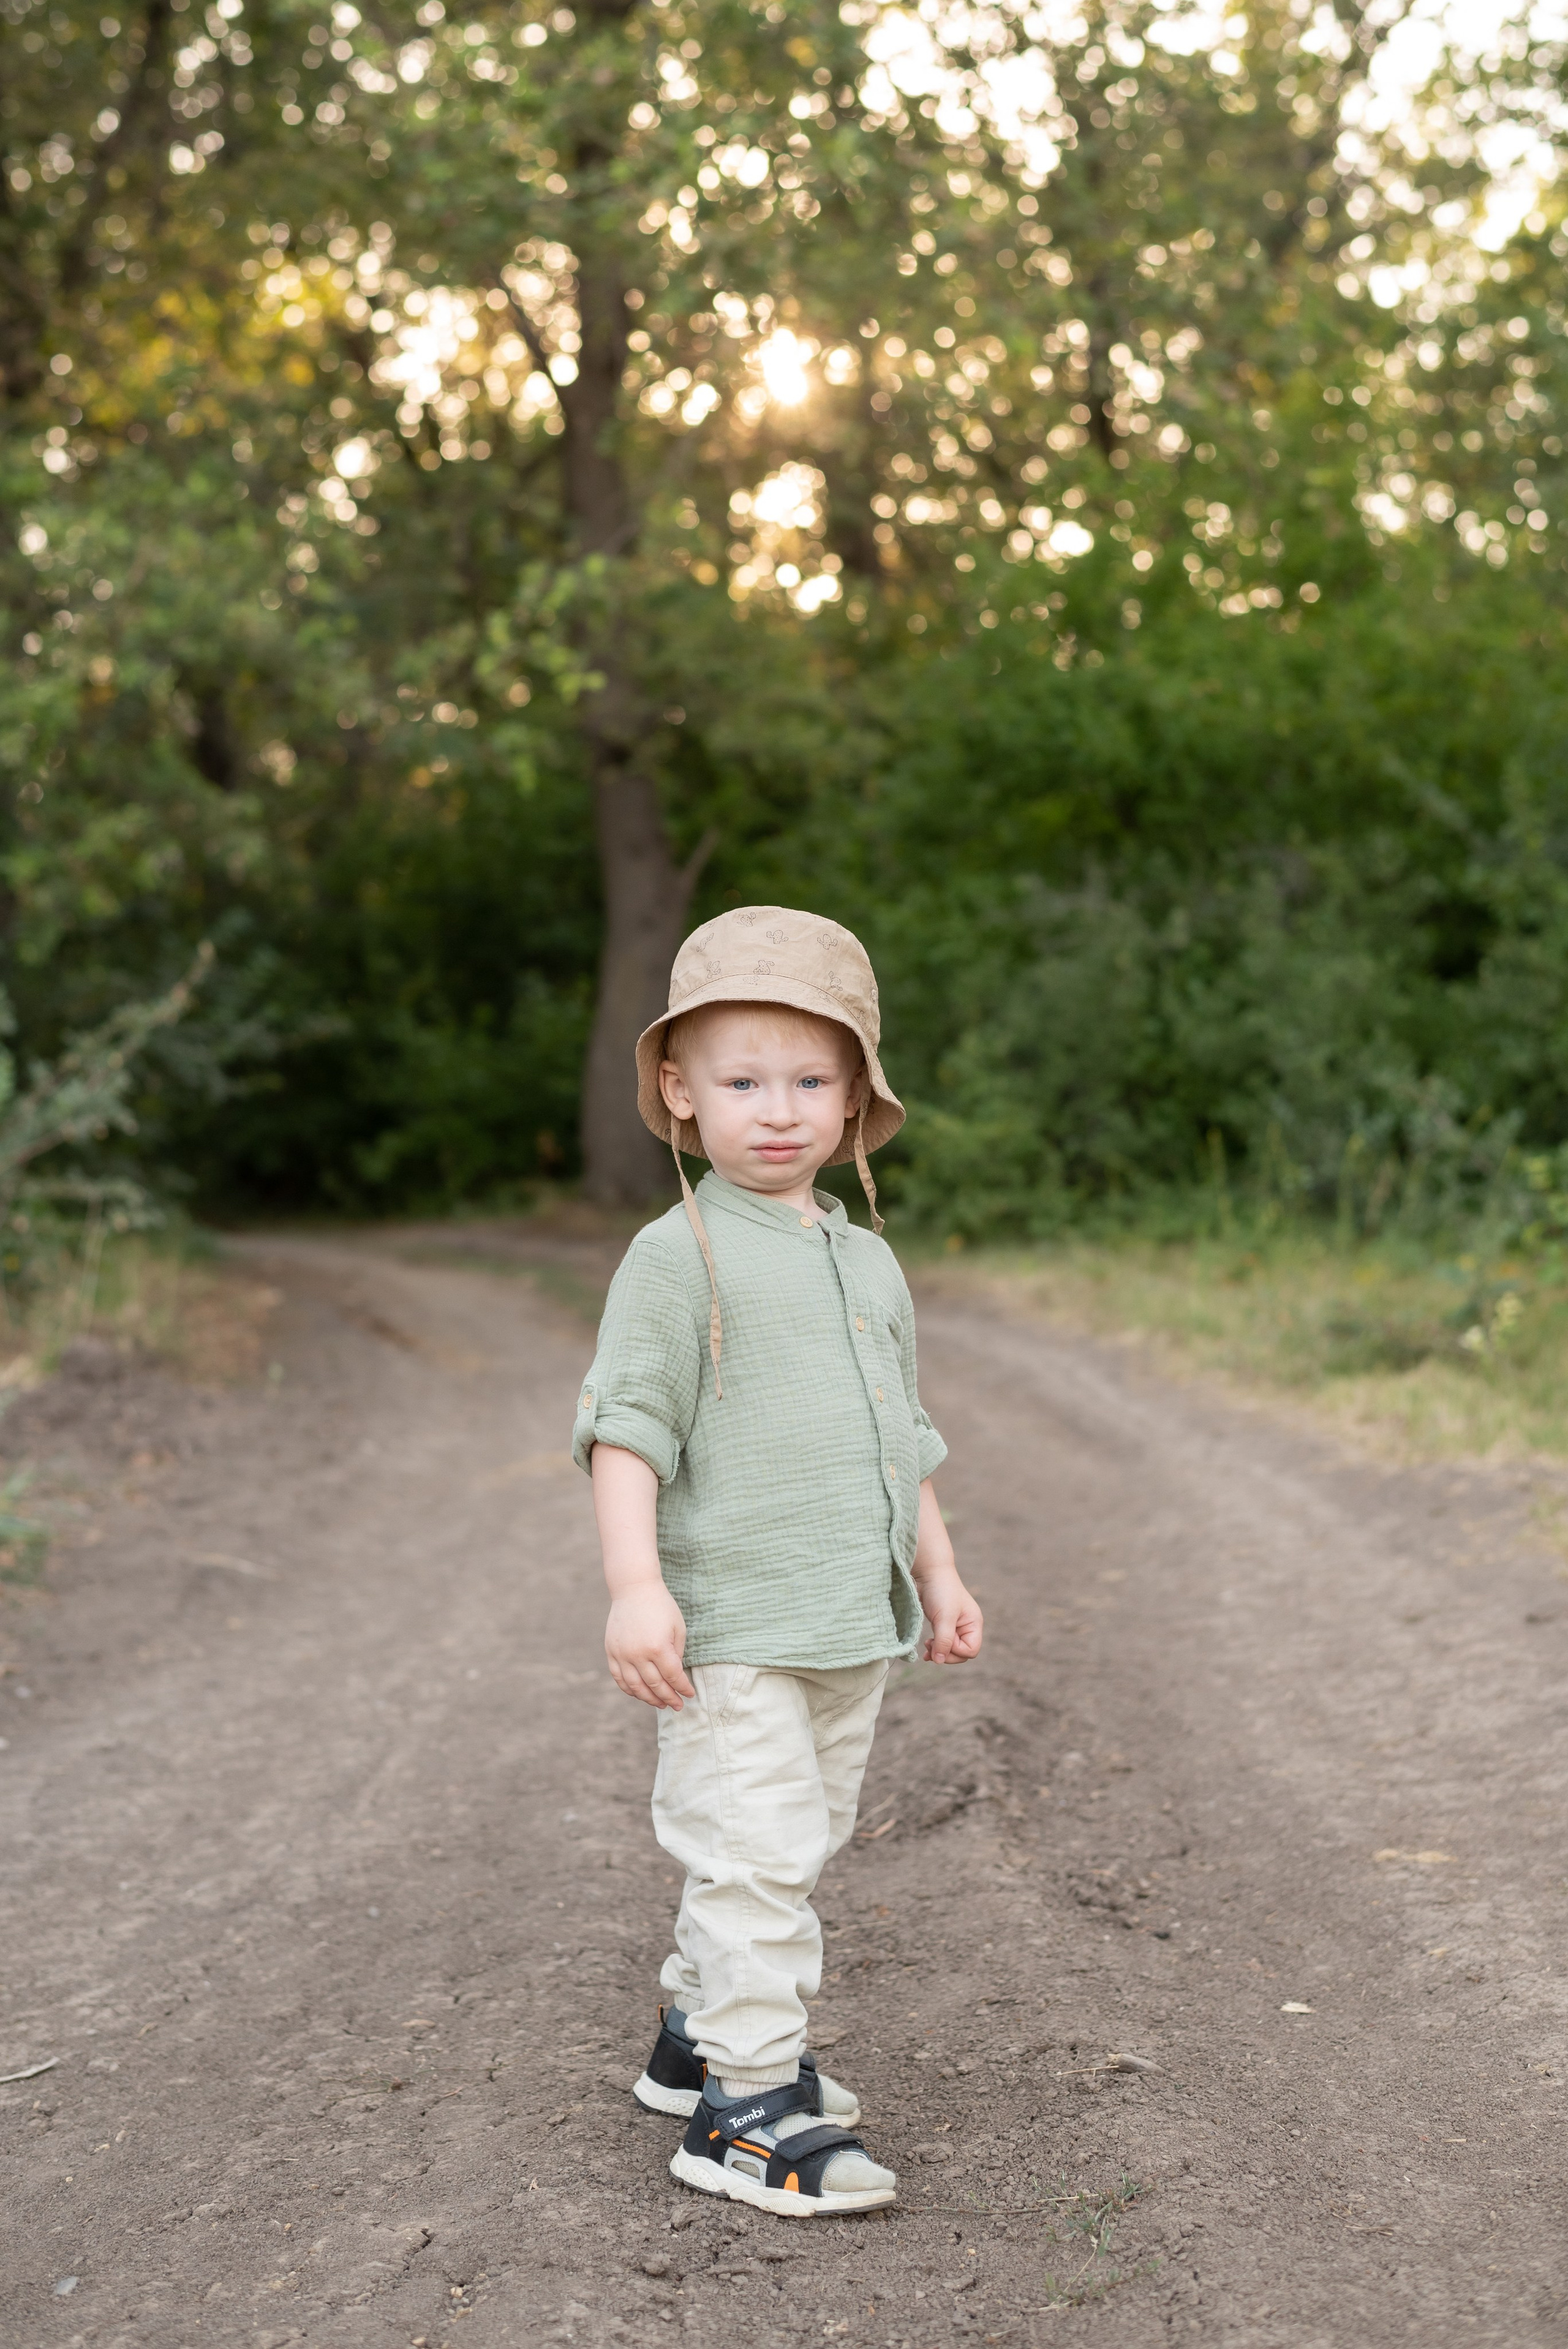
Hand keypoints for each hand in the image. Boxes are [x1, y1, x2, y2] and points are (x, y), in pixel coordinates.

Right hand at [605, 1582, 695, 1710]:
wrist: (634, 1589)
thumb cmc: (661, 1606)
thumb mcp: (677, 1628)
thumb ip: (677, 1654)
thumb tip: (675, 1676)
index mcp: (658, 1647)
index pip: (673, 1677)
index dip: (683, 1688)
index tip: (690, 1695)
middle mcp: (638, 1654)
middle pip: (655, 1685)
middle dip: (669, 1698)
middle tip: (678, 1706)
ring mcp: (622, 1654)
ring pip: (635, 1687)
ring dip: (649, 1699)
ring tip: (661, 1705)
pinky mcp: (611, 1651)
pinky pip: (619, 1678)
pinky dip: (629, 1689)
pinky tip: (639, 1694)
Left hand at [917, 1566, 983, 1664]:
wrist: (927, 1572)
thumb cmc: (940, 1591)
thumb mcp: (944, 1617)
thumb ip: (944, 1640)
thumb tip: (939, 1661)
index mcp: (973, 1624)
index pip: (970, 1650)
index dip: (956, 1650)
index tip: (942, 1639)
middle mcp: (966, 1627)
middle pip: (960, 1653)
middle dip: (946, 1653)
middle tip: (930, 1645)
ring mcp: (953, 1626)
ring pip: (949, 1650)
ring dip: (938, 1651)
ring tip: (926, 1646)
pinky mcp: (941, 1624)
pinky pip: (941, 1643)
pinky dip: (933, 1647)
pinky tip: (926, 1647)